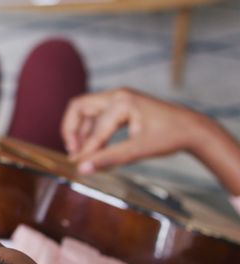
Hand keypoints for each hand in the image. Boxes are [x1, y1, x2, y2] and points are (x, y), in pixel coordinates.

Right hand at [61, 88, 210, 174]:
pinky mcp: (122, 105)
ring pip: (86, 111)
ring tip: (82, 153)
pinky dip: (92, 130)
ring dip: (80, 131)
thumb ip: (108, 158)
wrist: (192, 129)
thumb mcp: (138, 150)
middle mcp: (117, 95)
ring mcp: (119, 98)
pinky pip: (97, 115)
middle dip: (71, 130)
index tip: (76, 166)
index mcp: (121, 102)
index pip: (94, 129)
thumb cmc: (170, 136)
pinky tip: (94, 147)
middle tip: (73, 153)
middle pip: (79, 108)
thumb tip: (82, 169)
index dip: (85, 150)